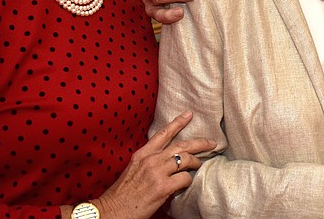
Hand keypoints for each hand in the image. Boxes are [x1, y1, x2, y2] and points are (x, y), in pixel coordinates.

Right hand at [96, 110, 216, 218]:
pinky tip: (186, 184)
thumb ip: (149, 162)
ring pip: (186, 160)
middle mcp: (151, 160)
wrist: (111, 210)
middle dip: (200, 142)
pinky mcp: (162, 187)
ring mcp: (157, 173)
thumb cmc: (122, 194)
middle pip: (181, 145)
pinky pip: (184, 178)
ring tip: (200, 165)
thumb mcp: (133, 169)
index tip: (189, 114)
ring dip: (196, 163)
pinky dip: (188, 181)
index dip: (178, 123)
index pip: (163, 134)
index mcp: (142, 154)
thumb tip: (167, 160)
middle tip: (211, 142)